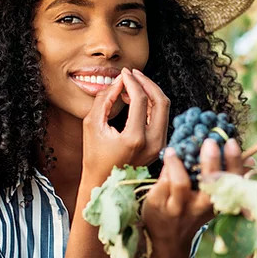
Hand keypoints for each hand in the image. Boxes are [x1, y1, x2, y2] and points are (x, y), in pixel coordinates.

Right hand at [81, 68, 169, 183]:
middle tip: (133, 74)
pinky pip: (161, 119)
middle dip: (147, 83)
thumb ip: (105, 99)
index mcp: (135, 138)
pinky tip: (136, 99)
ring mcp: (160, 146)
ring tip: (132, 85)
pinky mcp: (161, 146)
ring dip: (150, 93)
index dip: (132, 81)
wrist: (104, 185)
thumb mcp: (92, 125)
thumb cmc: (94, 156)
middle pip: (161, 101)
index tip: (124, 73)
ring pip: (164, 109)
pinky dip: (151, 105)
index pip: (140, 99)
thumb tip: (119, 80)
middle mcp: (153, 142)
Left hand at [142, 137, 243, 256]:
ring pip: (180, 182)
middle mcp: (201, 206)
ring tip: (173, 150)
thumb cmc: (193, 210)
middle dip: (211, 161)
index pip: (232, 181)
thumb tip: (252, 158)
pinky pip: (163, 182)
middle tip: (209, 142)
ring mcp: (179, 207)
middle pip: (209, 182)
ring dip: (177, 163)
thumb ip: (228, 178)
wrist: (168, 240)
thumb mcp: (213, 199)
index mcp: (218, 200)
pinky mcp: (159, 206)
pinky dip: (166, 168)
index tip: (231, 143)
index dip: (234, 162)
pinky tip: (168, 158)